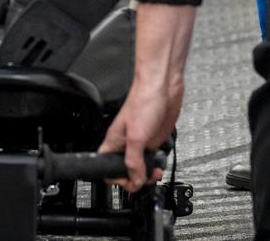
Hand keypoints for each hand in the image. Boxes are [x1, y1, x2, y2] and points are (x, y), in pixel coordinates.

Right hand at [98, 2, 194, 190]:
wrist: (163, 87)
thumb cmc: (144, 101)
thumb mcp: (136, 137)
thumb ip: (134, 161)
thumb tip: (135, 180)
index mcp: (114, 141)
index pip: (106, 167)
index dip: (116, 178)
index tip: (128, 181)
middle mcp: (125, 143)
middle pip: (124, 170)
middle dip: (134, 179)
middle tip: (143, 179)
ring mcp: (140, 142)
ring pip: (138, 166)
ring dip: (146, 174)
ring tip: (153, 173)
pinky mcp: (152, 139)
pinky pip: (150, 159)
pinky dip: (154, 166)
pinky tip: (158, 164)